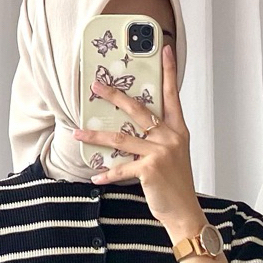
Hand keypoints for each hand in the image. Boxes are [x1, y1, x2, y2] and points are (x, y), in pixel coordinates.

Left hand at [73, 43, 203, 228]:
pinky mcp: (149, 169)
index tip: (166, 50)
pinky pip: (121, 168)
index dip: (169, 72)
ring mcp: (160, 152)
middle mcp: (170, 137)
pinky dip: (106, 174)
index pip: (172, 95)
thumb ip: (158, 140)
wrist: (184, 212)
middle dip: (115, 96)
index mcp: (178, 131)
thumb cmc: (176, 185)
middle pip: (138, 110)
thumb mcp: (173, 156)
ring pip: (121, 138)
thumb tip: (132, 130)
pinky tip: (95, 177)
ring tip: (78, 133)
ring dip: (96, 136)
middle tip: (96, 86)